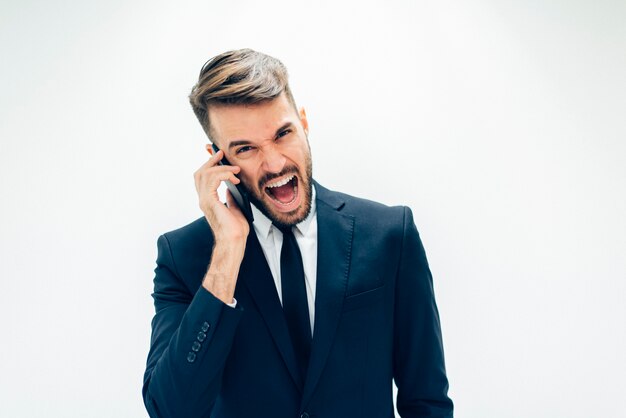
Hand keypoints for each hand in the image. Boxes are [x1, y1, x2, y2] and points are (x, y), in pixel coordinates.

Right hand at [194, 150, 249, 303]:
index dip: (208, 164)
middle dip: (210, 160)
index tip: (217, 154)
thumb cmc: (236, 230)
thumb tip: (230, 188)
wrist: (234, 242)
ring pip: (205, 174)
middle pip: (200, 173)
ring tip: (234, 169)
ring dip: (221, 167)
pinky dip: (223, 174)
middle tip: (222, 153)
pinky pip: (212, 180)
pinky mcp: (209, 202)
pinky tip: (234, 178)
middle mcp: (203, 199)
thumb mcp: (235, 209)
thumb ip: (230, 198)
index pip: (203, 178)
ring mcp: (204, 200)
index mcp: (208, 200)